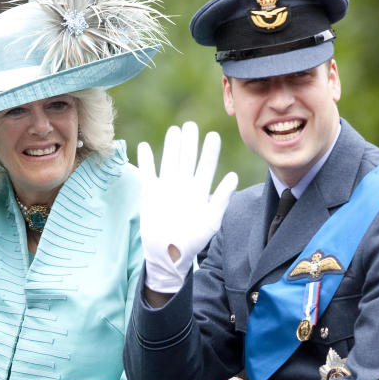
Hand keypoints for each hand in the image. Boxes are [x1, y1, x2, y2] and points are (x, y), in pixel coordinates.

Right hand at [137, 121, 237, 293]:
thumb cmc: (193, 240)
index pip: (205, 165)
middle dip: (189, 142)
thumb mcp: (212, 220)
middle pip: (187, 158)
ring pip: (169, 161)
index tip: (212, 135)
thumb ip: (221, 198)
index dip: (209, 151)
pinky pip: (148, 172)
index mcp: (199, 190)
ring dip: (171, 146)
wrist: (169, 253)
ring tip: (174, 130)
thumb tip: (233, 176)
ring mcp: (167, 187)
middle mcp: (184, 185)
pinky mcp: (151, 192)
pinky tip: (145, 146)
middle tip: (191, 125)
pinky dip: (146, 160)